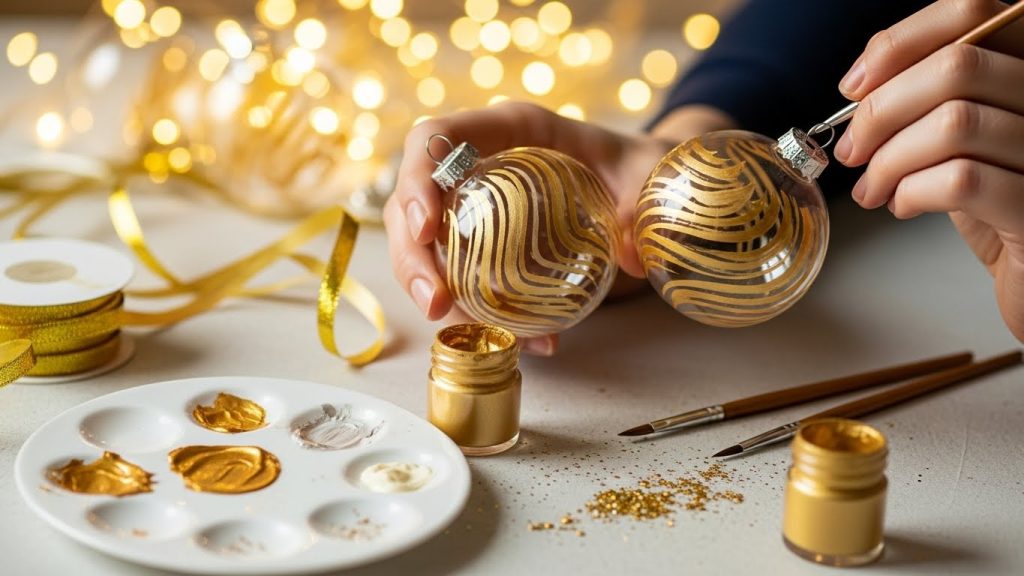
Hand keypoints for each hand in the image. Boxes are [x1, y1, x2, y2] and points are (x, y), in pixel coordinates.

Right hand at [383, 101, 733, 354]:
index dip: (417, 179)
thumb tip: (631, 254)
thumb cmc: (639, 166)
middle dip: (412, 256)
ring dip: (433, 292)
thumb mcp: (648, 173)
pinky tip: (519, 341)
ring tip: (465, 333)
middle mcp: (479, 163)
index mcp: (508, 129)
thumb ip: (641, 202)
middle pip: (413, 202)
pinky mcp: (484, 242)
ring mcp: (475, 204)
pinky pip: (460, 277)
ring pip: (424, 247)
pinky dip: (478, 313)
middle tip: (435, 304)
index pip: (436, 139)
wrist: (645, 185)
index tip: (427, 228)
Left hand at [834, 0, 1023, 340]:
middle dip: (882, 109)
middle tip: (853, 150)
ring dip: (890, 159)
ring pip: (954, 124)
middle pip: (957, 66)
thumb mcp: (959, 139)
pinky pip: (963, 181)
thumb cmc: (994, 202)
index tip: (854, 86)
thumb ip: (926, 99)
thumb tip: (862, 84)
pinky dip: (913, 191)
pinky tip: (903, 206)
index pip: (974, 14)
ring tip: (872, 188)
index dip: (900, 44)